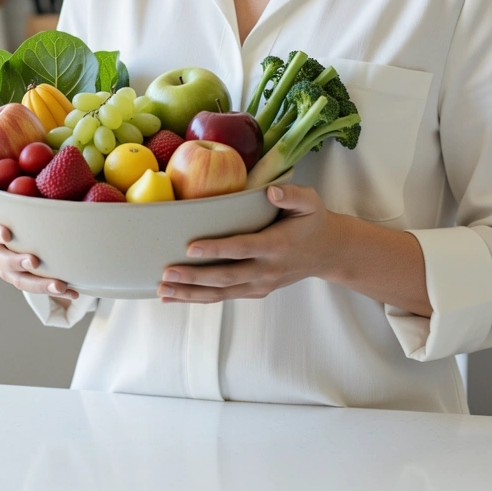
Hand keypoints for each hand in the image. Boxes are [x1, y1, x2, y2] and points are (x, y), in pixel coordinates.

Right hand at [0, 179, 78, 302]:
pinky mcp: (33, 273)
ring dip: (38, 284)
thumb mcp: (6, 174)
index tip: (7, 233)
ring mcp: (14, 263)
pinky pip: (40, 286)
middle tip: (34, 260)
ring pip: (19, 279)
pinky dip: (56, 289)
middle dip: (15, 262)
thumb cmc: (25, 184)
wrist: (52, 197)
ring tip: (59, 284)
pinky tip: (73, 290)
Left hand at [157, 184, 332, 303]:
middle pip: (225, 277)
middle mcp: (266, 269)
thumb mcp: (310, 202)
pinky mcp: (255, 291)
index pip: (242, 248)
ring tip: (162, 290)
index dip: (216, 250)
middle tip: (166, 273)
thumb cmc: (313, 221)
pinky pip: (224, 296)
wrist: (329, 252)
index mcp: (277, 245)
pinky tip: (176, 296)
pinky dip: (199, 298)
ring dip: (190, 293)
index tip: (191, 248)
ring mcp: (260, 284)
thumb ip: (291, 195)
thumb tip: (270, 192)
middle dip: (193, 277)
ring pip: (221, 293)